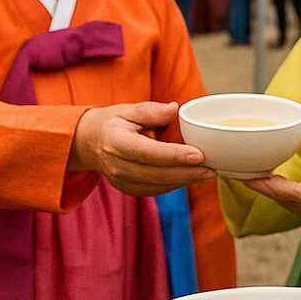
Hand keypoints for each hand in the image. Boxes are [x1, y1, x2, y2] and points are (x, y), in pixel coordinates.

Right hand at [70, 101, 215, 196]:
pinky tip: (190, 177)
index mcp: (116, 143)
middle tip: (212, 169)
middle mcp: (116, 166)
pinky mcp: (127, 189)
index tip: (199, 155)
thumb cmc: (112, 123)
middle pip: (157, 174)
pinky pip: (154, 190)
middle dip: (187, 173)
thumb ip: (151, 110)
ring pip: (157, 186)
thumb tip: (175, 109)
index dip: (175, 156)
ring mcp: (120, 181)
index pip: (149, 153)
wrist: (87, 143)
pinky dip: (174, 185)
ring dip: (184, 181)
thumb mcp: (127, 109)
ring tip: (207, 174)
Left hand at [244, 122, 300, 237]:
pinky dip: (288, 197)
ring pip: (294, 208)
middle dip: (265, 188)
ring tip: (253, 176)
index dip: (270, 186)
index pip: (297, 194)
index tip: (250, 177)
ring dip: (275, 193)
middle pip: (290, 203)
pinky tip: (276, 185)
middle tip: (242, 173)